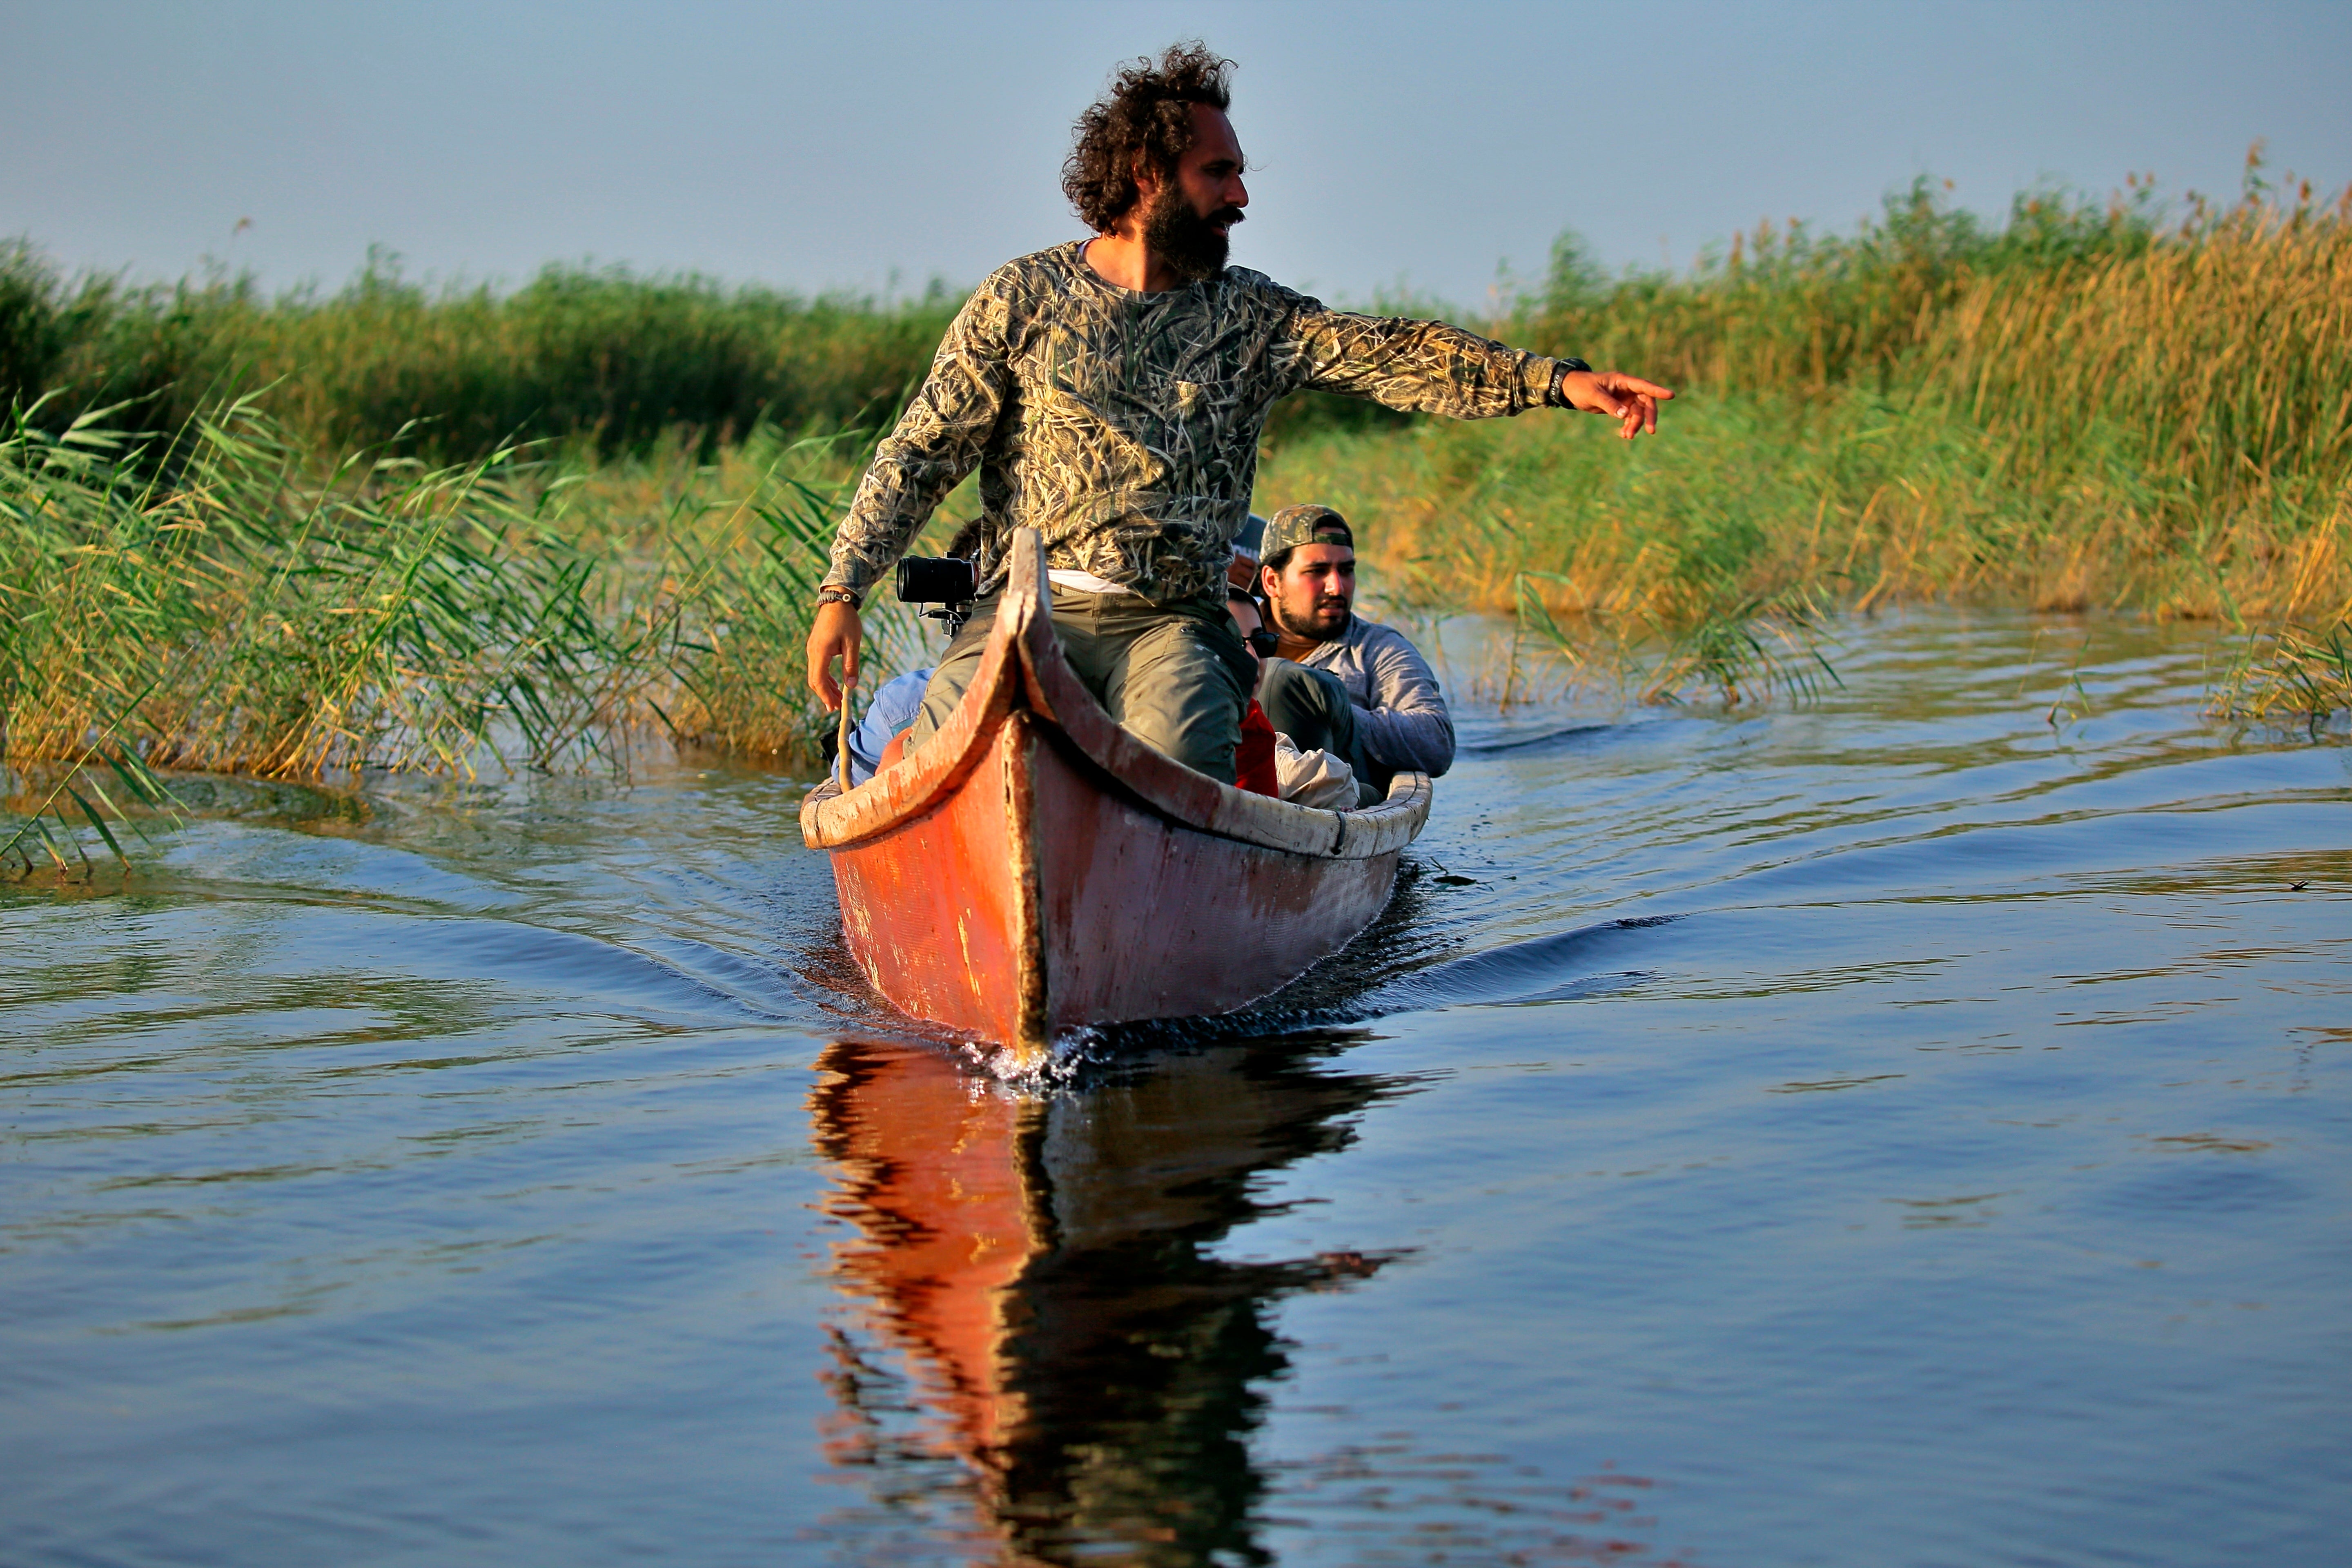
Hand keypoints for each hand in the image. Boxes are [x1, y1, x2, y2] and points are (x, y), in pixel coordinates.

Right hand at [806, 599, 862, 710]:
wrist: (837, 601)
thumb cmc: (846, 620)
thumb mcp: (853, 643)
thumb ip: (851, 665)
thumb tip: (851, 686)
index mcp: (820, 652)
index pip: (818, 680)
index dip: (825, 695)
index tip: (834, 707)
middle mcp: (812, 652)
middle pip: (814, 680)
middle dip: (825, 695)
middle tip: (837, 707)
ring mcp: (812, 649)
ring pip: (815, 674)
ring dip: (825, 687)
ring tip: (837, 698)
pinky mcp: (815, 646)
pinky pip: (817, 666)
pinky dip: (825, 677)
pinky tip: (834, 683)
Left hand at [1561, 369, 1675, 438]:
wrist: (1571, 390)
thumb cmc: (1581, 387)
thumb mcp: (1594, 396)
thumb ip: (1609, 405)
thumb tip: (1625, 415)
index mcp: (1623, 381)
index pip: (1644, 386)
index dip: (1658, 391)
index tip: (1671, 395)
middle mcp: (1627, 389)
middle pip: (1646, 402)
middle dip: (1649, 416)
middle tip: (1650, 431)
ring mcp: (1625, 398)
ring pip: (1638, 412)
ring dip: (1635, 425)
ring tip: (1627, 436)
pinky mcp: (1620, 406)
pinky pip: (1630, 417)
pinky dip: (1629, 426)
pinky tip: (1624, 434)